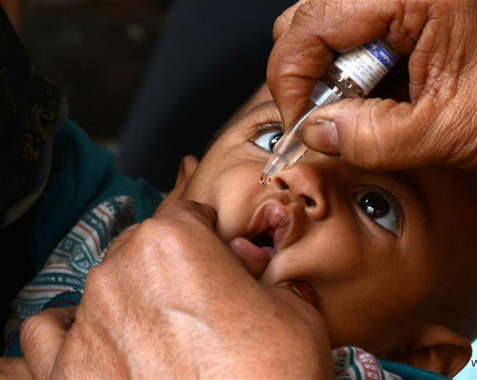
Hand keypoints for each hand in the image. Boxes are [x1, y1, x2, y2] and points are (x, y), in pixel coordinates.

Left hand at [9, 200, 331, 377]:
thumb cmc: (275, 374)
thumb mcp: (293, 309)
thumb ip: (261, 272)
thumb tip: (243, 259)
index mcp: (174, 241)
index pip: (188, 215)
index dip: (212, 237)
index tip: (223, 259)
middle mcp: (120, 271)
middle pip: (144, 248)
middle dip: (173, 267)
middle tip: (203, 304)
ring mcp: (89, 320)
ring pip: (103, 284)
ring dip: (129, 297)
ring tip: (159, 329)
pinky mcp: (66, 370)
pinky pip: (49, 333)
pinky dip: (71, 331)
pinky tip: (98, 340)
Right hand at [268, 0, 476, 171]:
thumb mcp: (444, 132)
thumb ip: (371, 137)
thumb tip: (315, 132)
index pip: (312, 24)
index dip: (292, 78)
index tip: (298, 124)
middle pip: (308, 19)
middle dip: (306, 76)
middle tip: (324, 120)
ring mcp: (403, 0)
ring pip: (323, 28)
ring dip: (325, 77)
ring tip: (354, 112)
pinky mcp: (405, 17)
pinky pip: (349, 40)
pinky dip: (344, 75)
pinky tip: (368, 100)